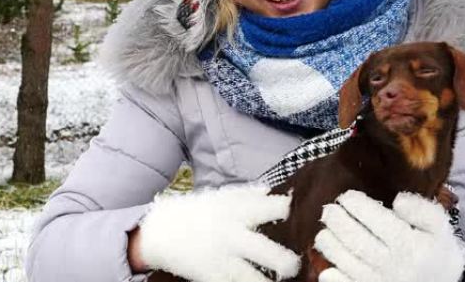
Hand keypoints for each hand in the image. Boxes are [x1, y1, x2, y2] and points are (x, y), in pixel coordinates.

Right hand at [139, 183, 299, 281]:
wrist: (160, 232)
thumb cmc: (195, 212)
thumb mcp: (220, 198)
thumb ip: (247, 195)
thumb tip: (271, 191)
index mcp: (237, 211)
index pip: (273, 208)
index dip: (290, 212)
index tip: (303, 216)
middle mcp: (233, 235)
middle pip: (269, 253)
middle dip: (288, 262)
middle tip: (296, 265)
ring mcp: (222, 259)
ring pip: (254, 278)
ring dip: (270, 281)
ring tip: (279, 281)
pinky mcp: (211, 276)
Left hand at [314, 190, 464, 281]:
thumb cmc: (436, 252)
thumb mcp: (439, 227)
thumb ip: (422, 209)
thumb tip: (398, 200)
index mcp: (409, 244)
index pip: (376, 219)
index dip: (355, 204)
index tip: (346, 197)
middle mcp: (393, 265)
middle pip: (355, 239)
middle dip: (337, 221)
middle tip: (329, 210)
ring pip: (345, 261)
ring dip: (329, 244)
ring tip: (325, 232)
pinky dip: (331, 276)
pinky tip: (328, 266)